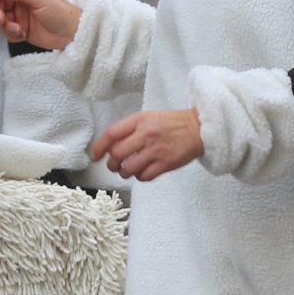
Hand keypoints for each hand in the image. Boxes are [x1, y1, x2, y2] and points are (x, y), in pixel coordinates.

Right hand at [0, 0, 79, 49]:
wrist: (72, 34)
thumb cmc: (62, 13)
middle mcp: (23, 0)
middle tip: (2, 19)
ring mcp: (21, 15)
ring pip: (1, 18)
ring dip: (5, 25)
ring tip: (17, 30)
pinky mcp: (22, 29)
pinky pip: (8, 31)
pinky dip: (11, 34)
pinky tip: (23, 35)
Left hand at [90, 108, 204, 181]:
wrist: (198, 128)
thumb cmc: (171, 123)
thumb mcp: (148, 117)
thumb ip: (130, 129)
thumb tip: (110, 146)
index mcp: (140, 120)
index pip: (112, 134)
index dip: (99, 147)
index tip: (95, 156)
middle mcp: (146, 134)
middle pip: (117, 154)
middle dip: (111, 164)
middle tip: (113, 166)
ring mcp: (156, 150)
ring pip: (129, 169)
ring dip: (124, 173)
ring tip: (127, 170)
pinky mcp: (166, 164)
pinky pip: (145, 176)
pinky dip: (140, 177)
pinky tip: (142, 172)